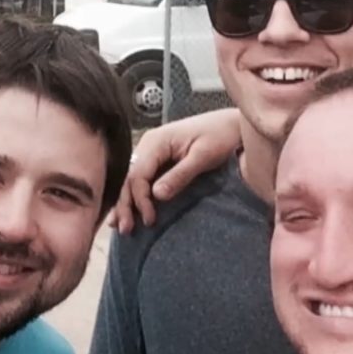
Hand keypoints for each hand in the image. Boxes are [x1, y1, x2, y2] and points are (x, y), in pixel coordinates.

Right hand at [110, 108, 241, 233]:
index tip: (149, 219)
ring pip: (132, 179)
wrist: (231, 124)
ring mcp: (151, 151)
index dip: (140, 199)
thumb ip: (180, 175)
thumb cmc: (220, 136)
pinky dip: (136, 195)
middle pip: (129, 177)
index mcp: (156, 141)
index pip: (138, 174)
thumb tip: (157, 195)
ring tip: (121, 226)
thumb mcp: (203, 156)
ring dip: (126, 202)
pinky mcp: (158, 158)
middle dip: (125, 204)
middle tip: (125, 229)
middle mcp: (148, 144)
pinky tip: (130, 211)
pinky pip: (142, 178)